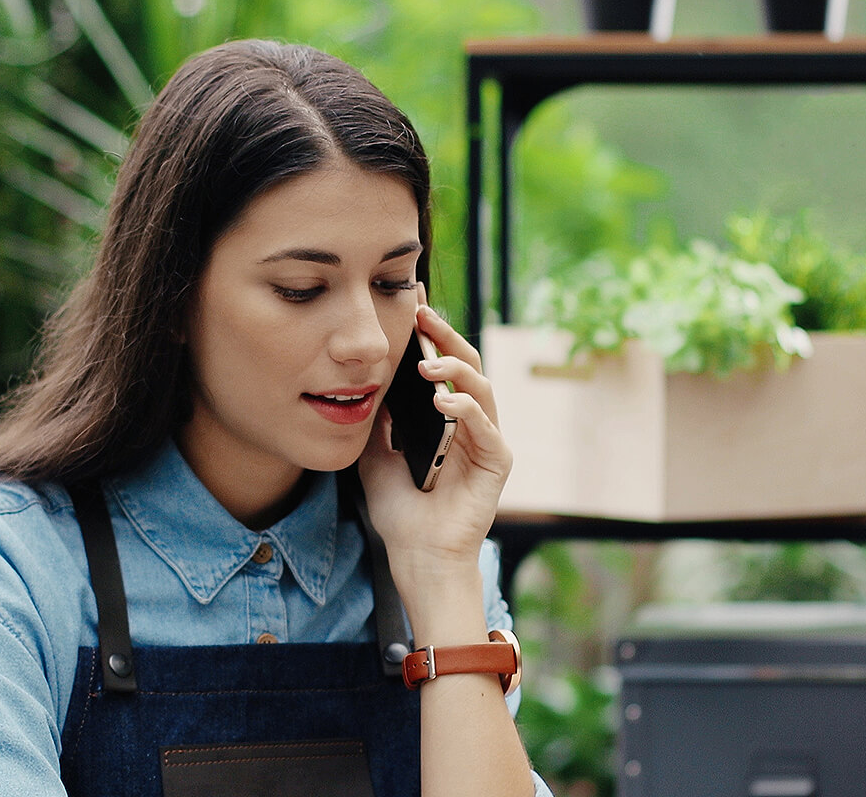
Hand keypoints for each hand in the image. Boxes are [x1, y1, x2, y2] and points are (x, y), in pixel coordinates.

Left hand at [357, 293, 511, 623]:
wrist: (418, 557)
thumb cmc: (401, 514)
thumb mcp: (375, 457)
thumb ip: (378, 423)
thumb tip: (368, 383)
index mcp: (447, 419)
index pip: (443, 367)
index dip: (430, 336)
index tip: (409, 308)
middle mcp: (472, 424)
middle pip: (468, 365)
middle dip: (445, 335)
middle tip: (421, 313)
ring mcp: (487, 441)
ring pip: (481, 387)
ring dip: (455, 368)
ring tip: (426, 364)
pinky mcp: (497, 462)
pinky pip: (486, 426)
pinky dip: (466, 408)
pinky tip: (443, 402)